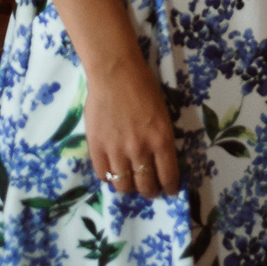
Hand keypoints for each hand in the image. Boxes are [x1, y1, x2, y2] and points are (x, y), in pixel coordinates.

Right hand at [84, 60, 181, 199]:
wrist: (115, 74)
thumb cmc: (144, 88)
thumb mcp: (163, 114)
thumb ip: (161, 139)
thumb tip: (160, 161)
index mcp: (161, 140)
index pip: (168, 177)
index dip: (170, 188)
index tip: (169, 191)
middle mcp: (140, 149)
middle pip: (146, 186)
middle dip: (151, 191)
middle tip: (150, 189)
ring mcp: (116, 150)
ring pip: (124, 186)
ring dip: (129, 188)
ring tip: (131, 182)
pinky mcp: (97, 148)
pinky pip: (103, 175)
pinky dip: (110, 177)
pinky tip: (114, 171)